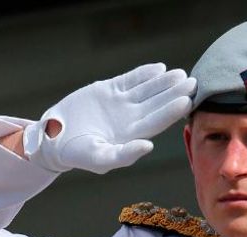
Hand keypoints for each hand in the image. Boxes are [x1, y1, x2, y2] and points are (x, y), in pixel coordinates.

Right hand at [23, 63, 195, 173]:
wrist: (54, 138)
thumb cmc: (77, 154)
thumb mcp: (99, 158)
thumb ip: (125, 154)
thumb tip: (149, 146)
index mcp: (132, 135)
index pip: (157, 121)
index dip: (172, 110)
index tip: (187, 99)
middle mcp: (130, 118)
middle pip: (157, 103)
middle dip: (174, 93)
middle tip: (192, 82)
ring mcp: (121, 103)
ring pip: (147, 90)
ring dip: (163, 82)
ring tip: (180, 73)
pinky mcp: (108, 90)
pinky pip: (130, 80)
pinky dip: (143, 74)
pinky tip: (159, 69)